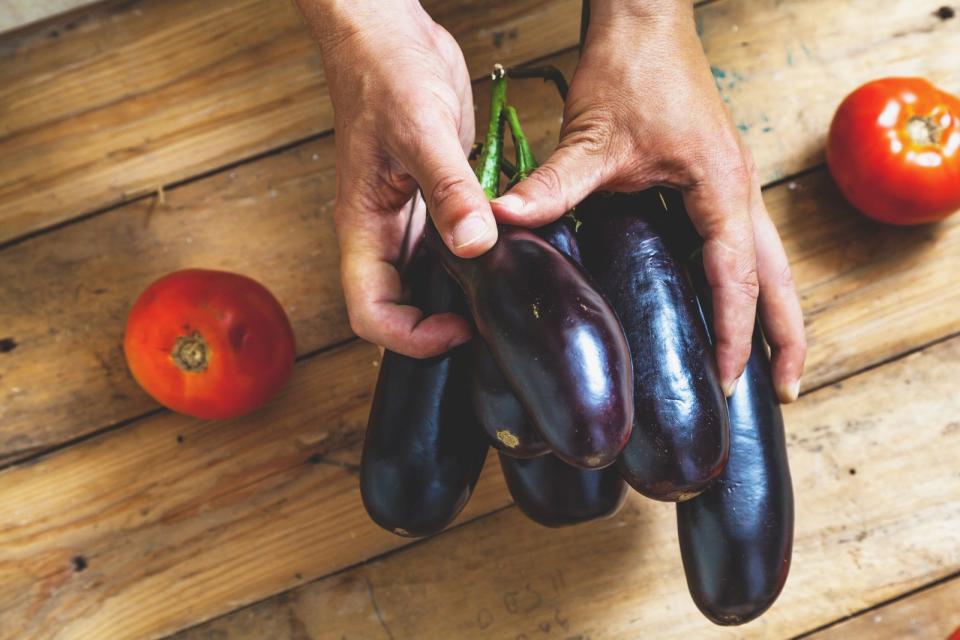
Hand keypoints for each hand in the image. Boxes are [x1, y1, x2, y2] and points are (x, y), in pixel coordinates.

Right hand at [296, 0, 496, 356]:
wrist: (388, 33)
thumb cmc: (382, 73)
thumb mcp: (420, 131)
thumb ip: (449, 191)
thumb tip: (475, 246)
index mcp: (364, 226)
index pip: (372, 312)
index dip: (411, 336)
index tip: (459, 328)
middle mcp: (384, 230)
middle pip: (401, 306)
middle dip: (439, 325)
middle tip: (490, 320)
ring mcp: (410, 215)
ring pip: (429, 278)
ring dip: (461, 293)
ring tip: (504, 293)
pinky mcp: (435, 197)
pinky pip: (453, 243)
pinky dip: (477, 256)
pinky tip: (508, 251)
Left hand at [491, 1, 805, 401]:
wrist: (646, 18)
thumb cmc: (631, 69)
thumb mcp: (592, 135)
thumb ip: (555, 184)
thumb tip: (507, 223)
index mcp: (720, 189)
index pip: (735, 278)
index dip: (735, 334)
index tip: (729, 382)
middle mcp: (738, 192)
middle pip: (779, 280)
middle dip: (786, 339)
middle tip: (785, 396)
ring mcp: (732, 186)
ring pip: (770, 264)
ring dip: (775, 314)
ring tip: (774, 368)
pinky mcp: (715, 180)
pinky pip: (742, 245)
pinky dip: (745, 284)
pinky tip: (725, 305)